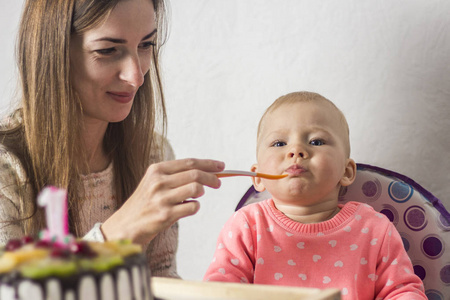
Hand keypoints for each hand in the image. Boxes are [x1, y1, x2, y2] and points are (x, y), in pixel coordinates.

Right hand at [101, 158, 224, 244]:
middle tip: (218, 183)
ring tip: (197, 196)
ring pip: (196, 189)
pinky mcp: (165, 215)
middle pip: (195, 174)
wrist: (126, 226)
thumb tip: (206, 171)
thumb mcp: (154, 182)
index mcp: (156, 170)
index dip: (208, 163)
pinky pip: (193, 207)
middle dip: (212, 177)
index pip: (189, 162)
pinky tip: (187, 208)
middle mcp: (158, 182)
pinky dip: (195, 207)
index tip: (221, 166)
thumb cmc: (145, 203)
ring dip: (202, 193)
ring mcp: (162, 198)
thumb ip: (176, 176)